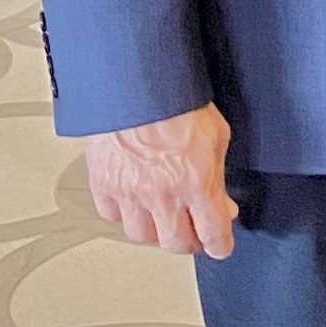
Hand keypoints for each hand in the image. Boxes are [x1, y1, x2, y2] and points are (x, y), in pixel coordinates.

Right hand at [84, 104, 237, 255]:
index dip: (220, 245)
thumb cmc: (177, 100)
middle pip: (176, 244)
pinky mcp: (103, 183)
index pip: (213, 234)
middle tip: (192, 230)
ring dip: (155, 230)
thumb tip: (222, 200)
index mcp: (197, 184)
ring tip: (162, 216)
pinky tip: (133, 202)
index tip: (219, 246)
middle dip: (189, 240)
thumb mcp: (217, 135)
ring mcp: (130, 192)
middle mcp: (163, 195)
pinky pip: (112, 215)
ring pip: (142, 236)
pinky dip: (123, 213)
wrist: (137, 80)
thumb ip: (218, 174)